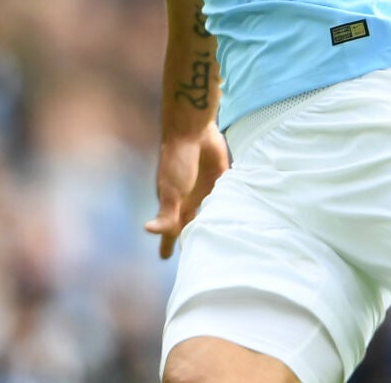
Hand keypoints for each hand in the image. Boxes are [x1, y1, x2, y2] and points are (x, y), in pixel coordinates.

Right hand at [145, 125, 229, 258]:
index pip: (171, 229)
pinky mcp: (221, 178)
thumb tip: (149, 230)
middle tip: (197, 253)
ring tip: (222, 238)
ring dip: (216, 222)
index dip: (168, 243)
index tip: (164, 258)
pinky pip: (227, 195)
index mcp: (176, 205)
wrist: (192, 132)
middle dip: (192, 236)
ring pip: (211, 211)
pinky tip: (242, 212)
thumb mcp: (171, 192)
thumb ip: (166, 214)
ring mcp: (206, 189)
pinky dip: (232, 203)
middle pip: (192, 223)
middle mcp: (190, 199)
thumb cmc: (176, 162)